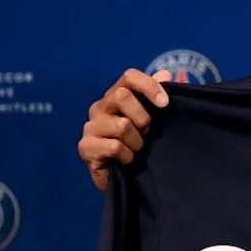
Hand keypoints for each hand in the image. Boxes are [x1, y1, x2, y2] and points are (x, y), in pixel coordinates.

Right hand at [78, 69, 172, 191]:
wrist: (126, 177)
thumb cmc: (139, 142)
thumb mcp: (153, 119)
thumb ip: (158, 97)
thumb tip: (165, 74)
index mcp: (116, 95)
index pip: (129, 76)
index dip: (149, 85)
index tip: (165, 104)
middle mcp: (100, 107)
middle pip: (123, 96)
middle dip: (143, 118)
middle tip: (147, 133)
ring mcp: (90, 126)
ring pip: (122, 125)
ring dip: (137, 141)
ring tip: (136, 148)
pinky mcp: (85, 147)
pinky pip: (114, 146)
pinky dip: (127, 155)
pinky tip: (126, 160)